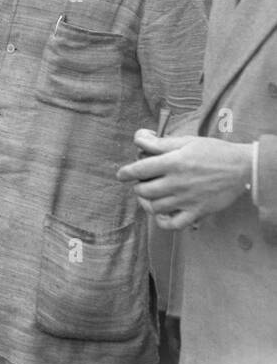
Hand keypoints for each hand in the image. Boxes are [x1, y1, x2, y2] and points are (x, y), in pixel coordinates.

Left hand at [116, 131, 253, 228]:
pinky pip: (173, 224)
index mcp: (172, 163)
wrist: (242, 168)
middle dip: (138, 186)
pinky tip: (161, 213)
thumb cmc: (213, 151)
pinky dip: (162, 221)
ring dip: (147, 202)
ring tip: (150, 196)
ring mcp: (187, 199)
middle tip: (143, 183)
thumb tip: (138, 139)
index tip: (121, 175)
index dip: (125, 173)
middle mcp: (177, 183)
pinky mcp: (198, 212)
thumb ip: (160, 143)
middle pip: (143, 190)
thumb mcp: (185, 141)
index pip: (138, 170)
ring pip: (154, 207)